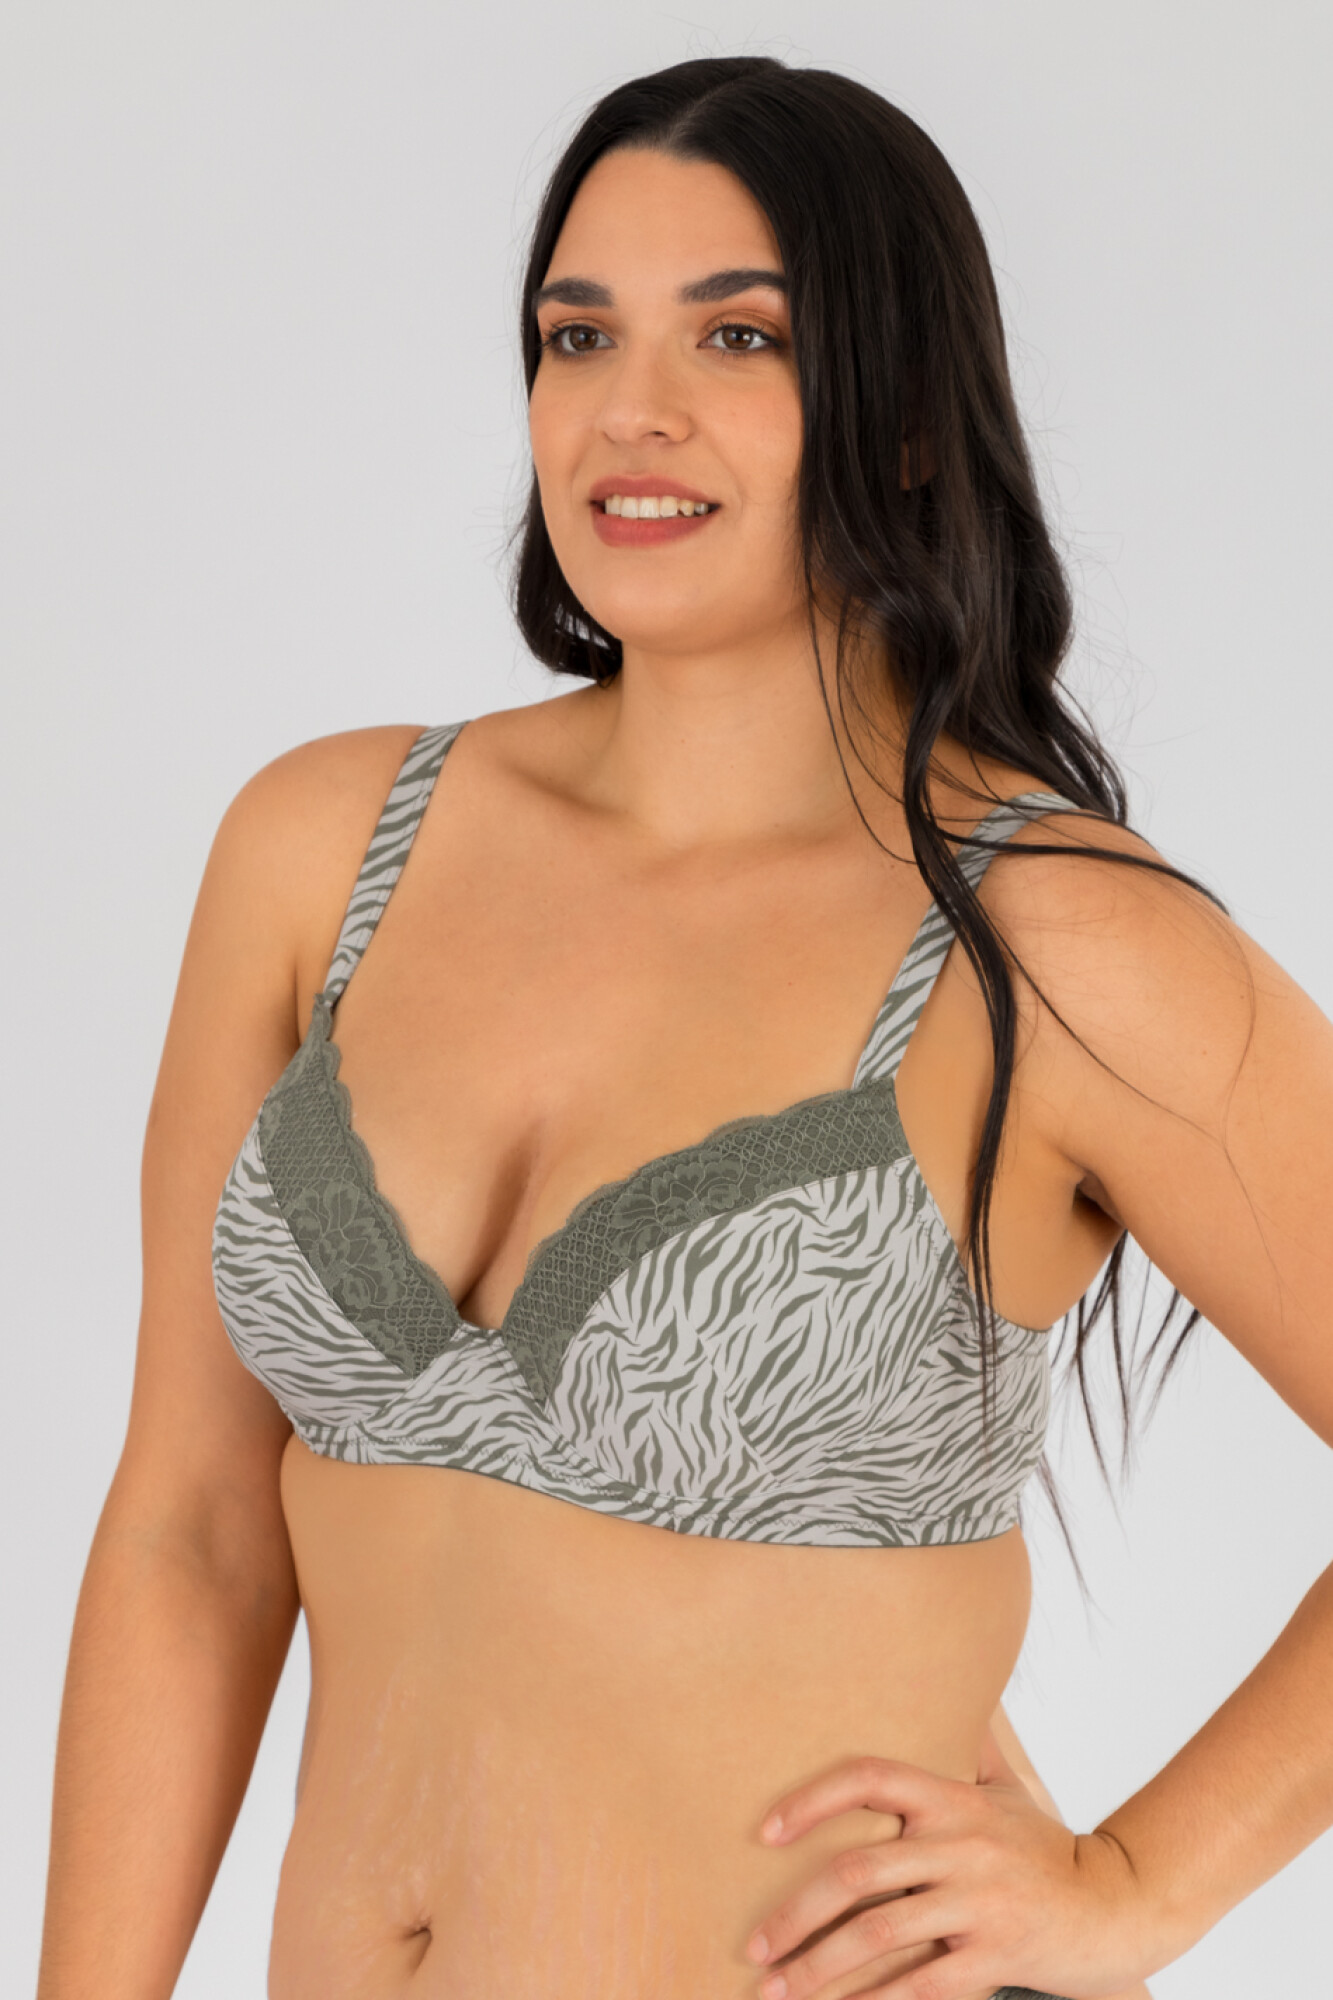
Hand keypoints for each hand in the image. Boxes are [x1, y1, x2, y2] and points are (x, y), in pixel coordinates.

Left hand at [744, 1732, 1160, 1999]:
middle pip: (857, 1873)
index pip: (869, 1778)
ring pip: (879, 1934)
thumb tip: (945, 1694)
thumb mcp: (1008, 1791)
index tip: (764, 1831)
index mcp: (953, 1799)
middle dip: (795, 1915)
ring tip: (775, 1991)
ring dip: (818, 1969)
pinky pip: (922, 1985)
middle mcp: (961, 1843)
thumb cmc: (1050, 1848)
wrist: (1121, 1905)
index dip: (811, 1798)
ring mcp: (979, 1901)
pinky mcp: (998, 1954)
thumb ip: (967, 1751)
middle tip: (755, 1946)